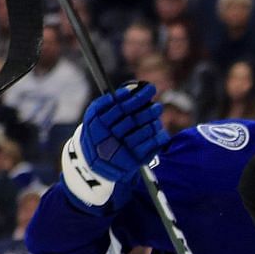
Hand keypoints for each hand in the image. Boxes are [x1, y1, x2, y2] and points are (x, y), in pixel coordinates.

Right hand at [64, 83, 164, 207]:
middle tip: (154, 96)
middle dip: (144, 105)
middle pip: (131, 117)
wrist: (96, 165)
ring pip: (142, 130)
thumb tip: (134, 88)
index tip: (144, 88)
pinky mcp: (132, 160)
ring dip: (152, 118)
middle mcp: (106, 136)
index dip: (132, 96)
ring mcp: (119, 148)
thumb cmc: (101, 134)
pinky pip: (150, 145)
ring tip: (157, 109)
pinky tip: (159, 129)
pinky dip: (157, 135)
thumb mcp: (98, 118)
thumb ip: (111, 104)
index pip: (116, 106)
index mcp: (95, 122)